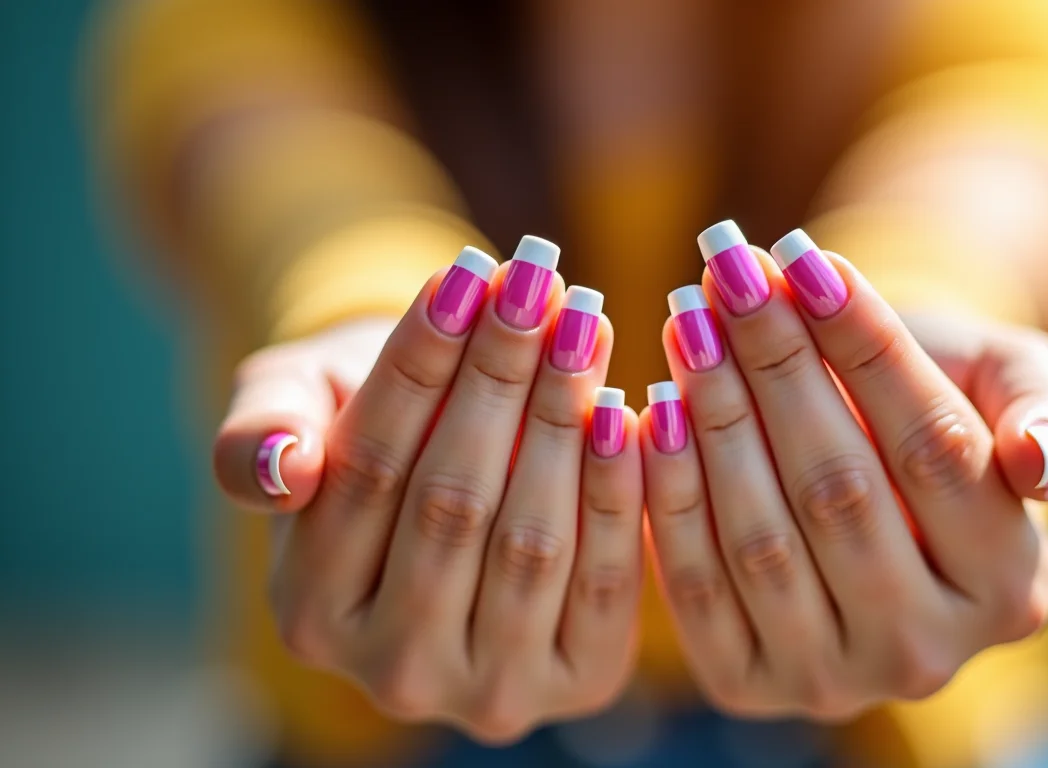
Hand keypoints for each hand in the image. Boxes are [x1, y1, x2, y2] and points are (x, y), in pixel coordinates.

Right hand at [212, 240, 643, 742]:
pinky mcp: (579, 681)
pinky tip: (624, 404)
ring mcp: (490, 689)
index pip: (368, 469)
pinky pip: (606, 580)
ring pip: (530, 540)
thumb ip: (259, 436)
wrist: (445, 481)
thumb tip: (283, 467)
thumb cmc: (360, 429)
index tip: (463, 272)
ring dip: (561, 417)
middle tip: (538, 280)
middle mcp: (393, 672)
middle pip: (452, 503)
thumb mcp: (288, 412)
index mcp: (309, 615)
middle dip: (500, 378)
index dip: (419, 365)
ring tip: (583, 319)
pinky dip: (617, 490)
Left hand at [641, 224, 1047, 719]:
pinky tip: (653, 405)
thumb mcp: (1018, 394)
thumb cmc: (950, 412)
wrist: (870, 476)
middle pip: (841, 494)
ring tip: (688, 322)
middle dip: (778, 370)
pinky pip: (695, 585)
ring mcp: (831, 680)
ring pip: (762, 540)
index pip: (935, 451)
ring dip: (715, 418)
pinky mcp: (746, 683)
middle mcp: (925, 654)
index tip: (807, 259)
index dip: (867, 349)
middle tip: (730, 277)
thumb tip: (1044, 459)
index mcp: (1011, 588)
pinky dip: (668, 491)